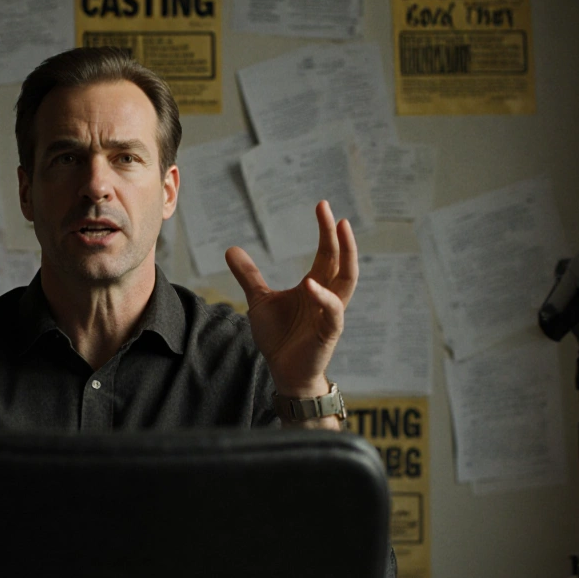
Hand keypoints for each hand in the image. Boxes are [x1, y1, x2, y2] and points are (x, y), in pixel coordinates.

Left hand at [226, 200, 356, 397]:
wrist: (284, 372)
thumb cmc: (279, 337)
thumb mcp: (259, 300)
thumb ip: (249, 275)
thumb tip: (231, 248)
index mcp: (315, 286)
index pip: (327, 252)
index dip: (326, 230)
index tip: (322, 206)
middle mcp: (327, 296)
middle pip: (341, 261)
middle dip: (340, 237)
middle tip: (334, 213)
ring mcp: (331, 314)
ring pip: (347, 283)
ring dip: (346, 258)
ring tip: (339, 233)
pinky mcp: (328, 334)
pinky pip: (333, 313)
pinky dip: (324, 298)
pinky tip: (311, 284)